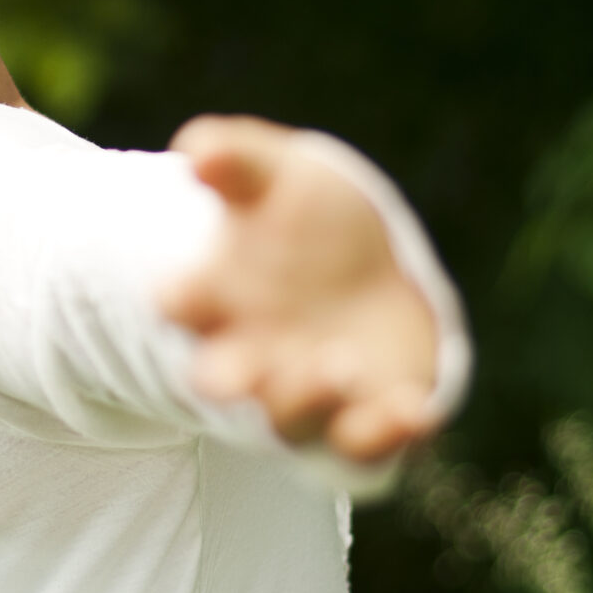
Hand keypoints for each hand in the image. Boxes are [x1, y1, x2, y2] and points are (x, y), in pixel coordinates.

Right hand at [156, 116, 442, 462]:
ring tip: (337, 364)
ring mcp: (306, 395)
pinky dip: (386, 434)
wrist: (369, 269)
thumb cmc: (306, 220)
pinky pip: (366, 444)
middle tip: (237, 375)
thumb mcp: (275, 176)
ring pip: (293, 417)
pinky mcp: (364, 421)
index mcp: (216, 299)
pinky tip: (414, 408)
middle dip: (227, 383)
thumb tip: (196, 148)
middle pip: (223, 382)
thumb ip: (237, 161)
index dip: (179, 301)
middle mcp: (250, 357)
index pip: (183, 305)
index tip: (178, 293)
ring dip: (306, 400)